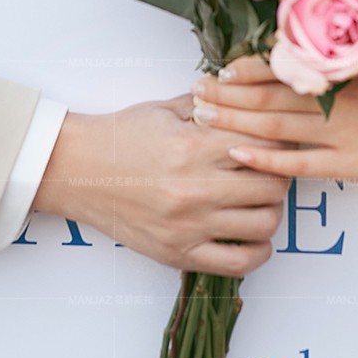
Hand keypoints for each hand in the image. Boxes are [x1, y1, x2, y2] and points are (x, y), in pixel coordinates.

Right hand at [33, 95, 289, 275]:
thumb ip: (210, 103)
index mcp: (195, 147)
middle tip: (274, 169)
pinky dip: (257, 251)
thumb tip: (247, 94)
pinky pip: (237, 264)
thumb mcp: (166, 108)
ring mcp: (188, 226)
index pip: (265, 146)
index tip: (279, 140)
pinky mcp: (178, 254)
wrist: (78, 170)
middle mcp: (196, 189)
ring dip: (272, 212)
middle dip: (279, 175)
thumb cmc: (122, 135)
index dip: (279, 142)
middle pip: (272, 186)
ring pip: (263, 224)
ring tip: (262, 200)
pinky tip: (255, 237)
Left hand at [192, 55, 357, 182]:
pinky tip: (238, 153)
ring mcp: (340, 133)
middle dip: (227, 93)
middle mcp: (335, 98)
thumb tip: (293, 55)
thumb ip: (337, 64)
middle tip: (194, 91)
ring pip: (275, 124)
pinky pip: (299, 162)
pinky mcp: (349, 163)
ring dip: (234, 120)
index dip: (245, 67)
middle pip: (268, 94)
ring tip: (202, 116)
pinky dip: (266, 158)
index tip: (217, 67)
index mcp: (340, 71)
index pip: (281, 66)